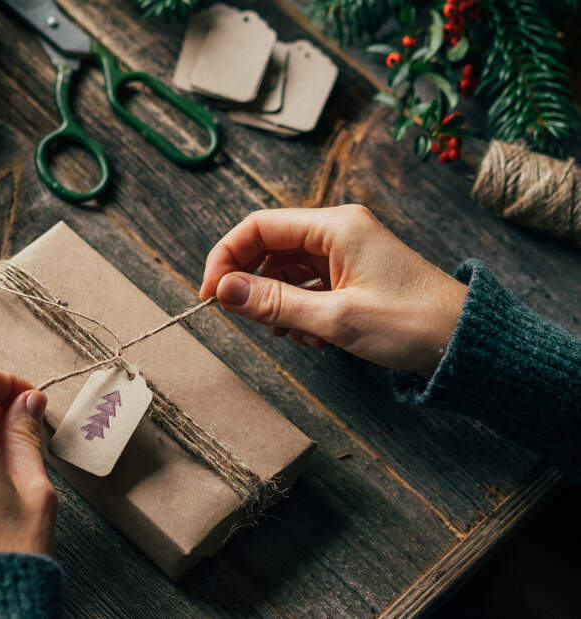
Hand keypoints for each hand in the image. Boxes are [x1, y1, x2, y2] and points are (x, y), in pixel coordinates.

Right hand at [200, 205, 467, 376]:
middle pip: (269, 248)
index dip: (226, 258)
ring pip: (286, 270)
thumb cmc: (412, 324)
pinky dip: (298, 310)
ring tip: (291, 334)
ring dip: (277, 303)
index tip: (211, 294)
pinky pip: (306, 285)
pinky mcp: (352, 275)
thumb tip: (223, 291)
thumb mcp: (335, 319)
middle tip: (246, 320)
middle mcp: (338, 232)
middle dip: (252, 285)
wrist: (466, 343)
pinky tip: (312, 336)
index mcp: (336, 226)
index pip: (259, 227)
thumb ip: (275, 304)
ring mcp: (345, 253)